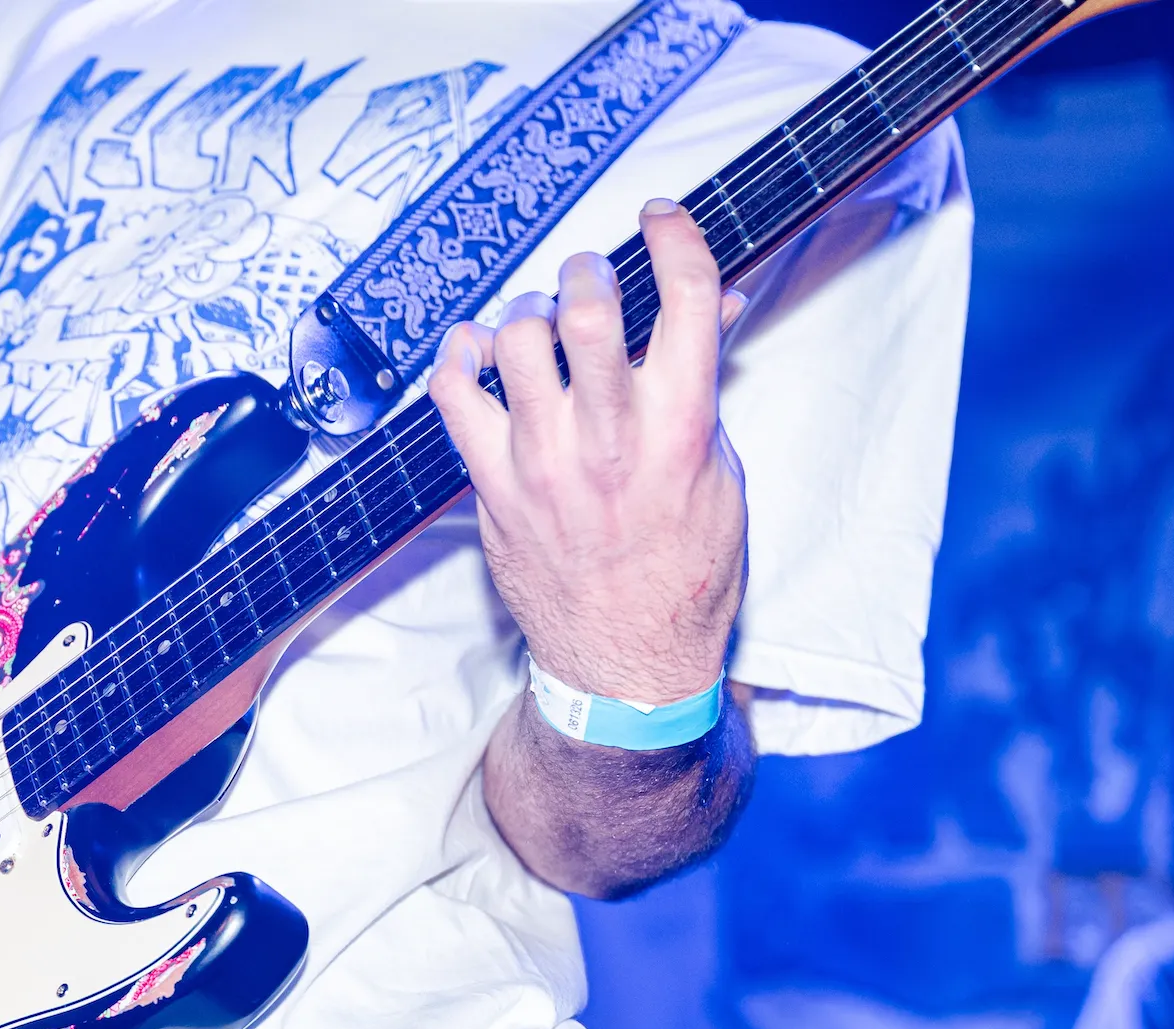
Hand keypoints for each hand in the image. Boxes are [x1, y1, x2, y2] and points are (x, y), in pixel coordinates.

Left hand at [429, 199, 747, 704]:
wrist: (626, 665)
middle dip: (589, 270)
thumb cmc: (684, 575)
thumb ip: (705, 386)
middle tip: (590, 277)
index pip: (684, 295)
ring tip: (538, 323)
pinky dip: (459, 359)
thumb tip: (710, 304)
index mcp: (681, 428)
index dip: (673, 234)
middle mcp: (608, 438)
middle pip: (588, 308)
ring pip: (516, 339)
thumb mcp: (720, 476)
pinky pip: (453, 397)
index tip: (659, 219)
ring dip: (527, 310)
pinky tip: (477, 354)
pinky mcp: (493, 487)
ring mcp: (542, 462)